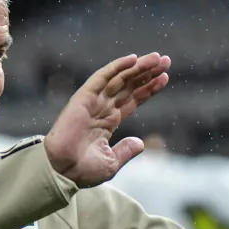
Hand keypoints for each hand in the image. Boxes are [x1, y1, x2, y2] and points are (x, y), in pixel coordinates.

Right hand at [44, 53, 170, 187]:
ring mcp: (93, 101)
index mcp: (108, 121)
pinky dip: (116, 67)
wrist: (62, 171)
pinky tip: (133, 59)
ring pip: (119, 78)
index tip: (165, 77)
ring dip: (138, 67)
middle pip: (129, 85)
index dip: (148, 88)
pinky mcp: (83, 98)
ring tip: (157, 58)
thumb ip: (126, 151)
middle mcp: (102, 108)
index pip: (133, 99)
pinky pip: (102, 78)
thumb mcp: (112, 162)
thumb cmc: (83, 171)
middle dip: (147, 72)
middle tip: (165, 60)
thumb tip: (141, 142)